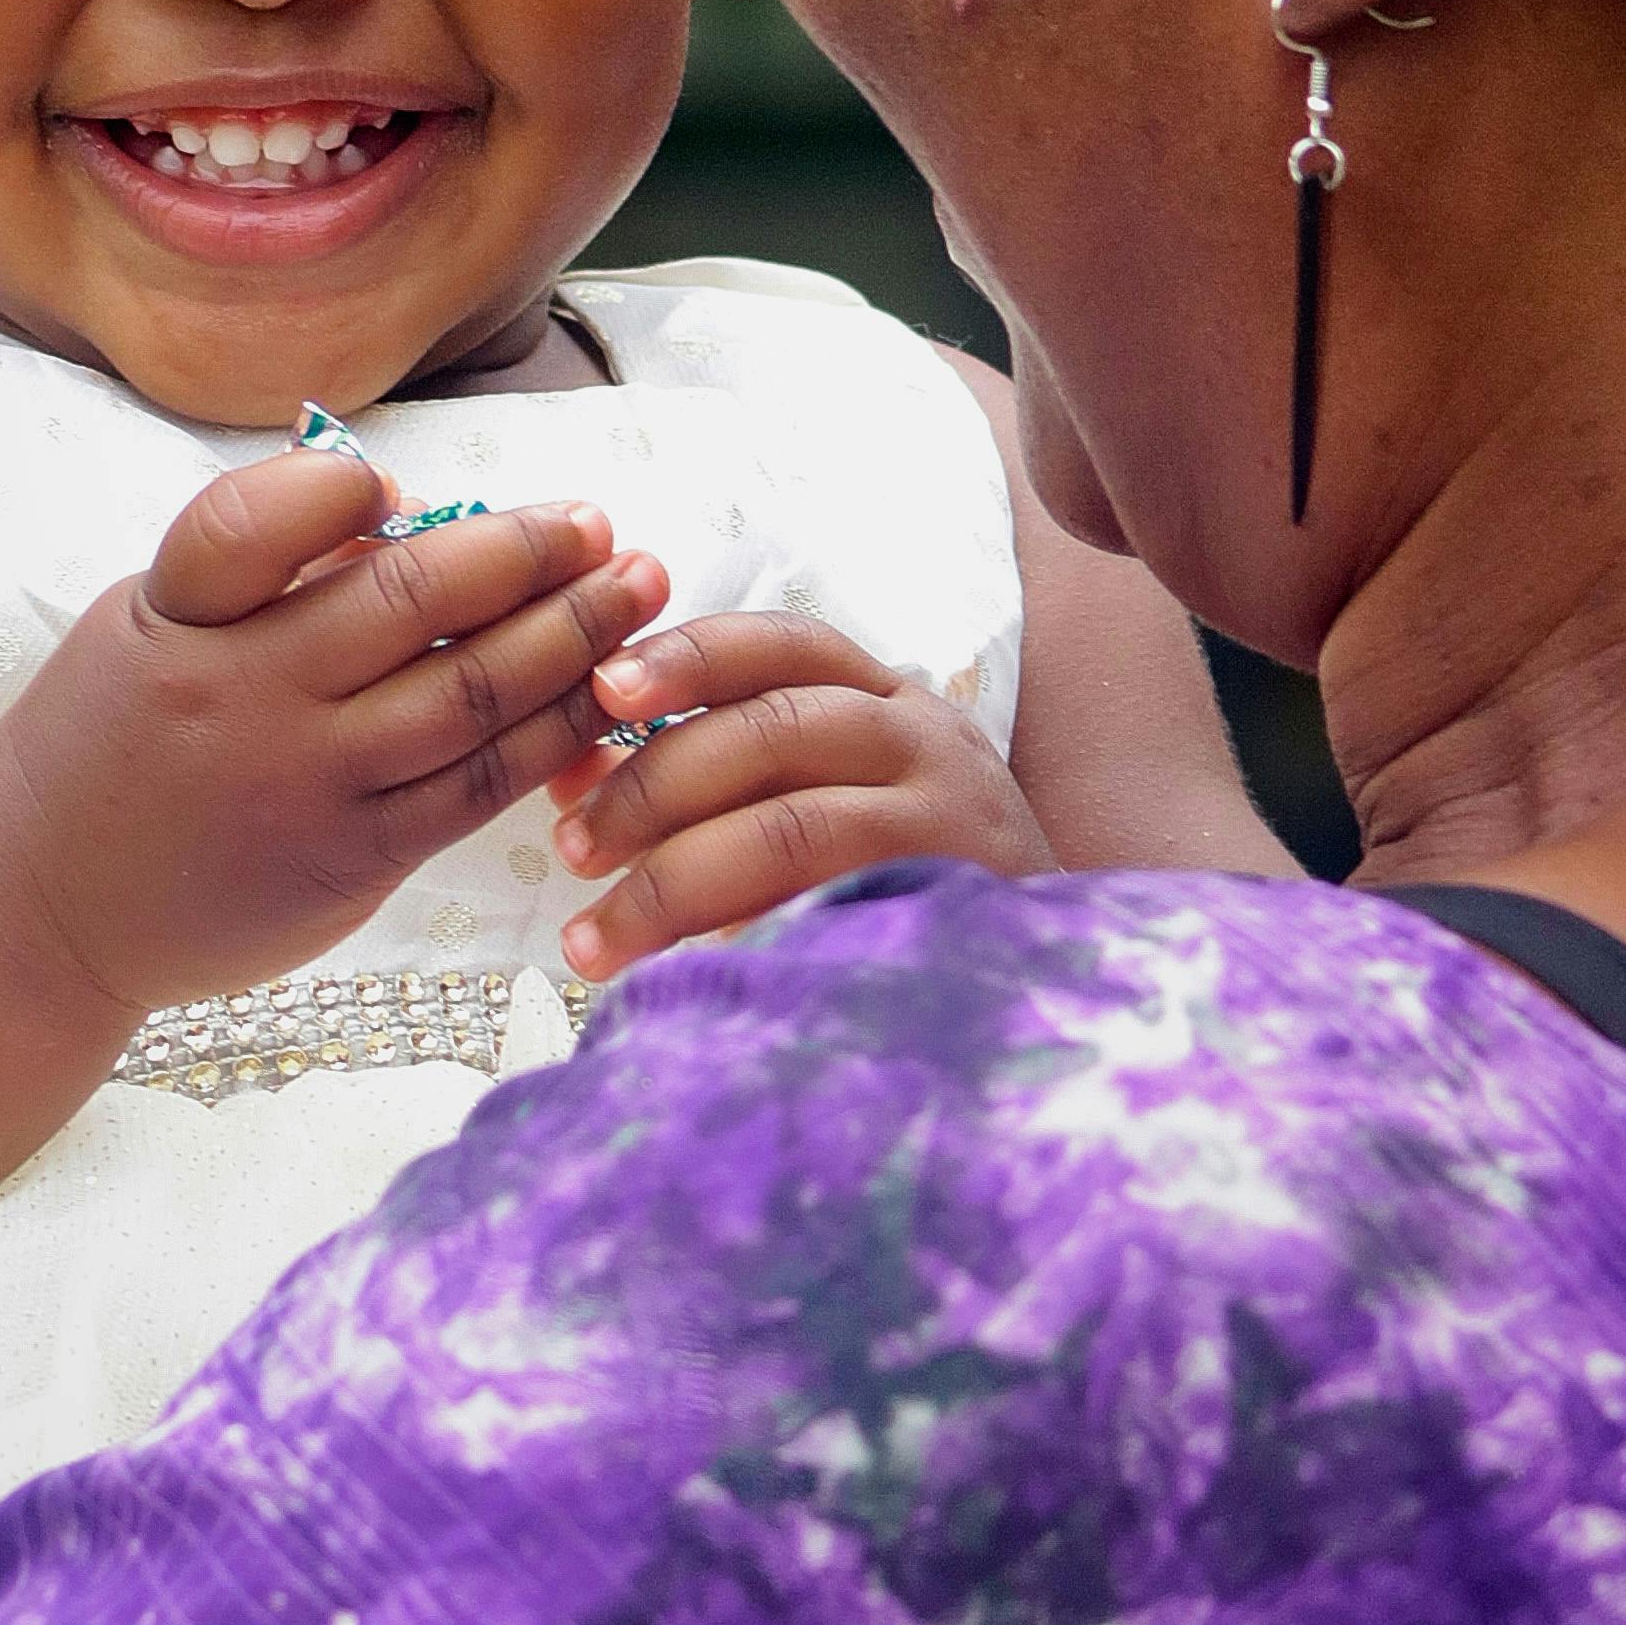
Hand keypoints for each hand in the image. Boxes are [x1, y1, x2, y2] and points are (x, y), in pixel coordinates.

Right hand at [0, 444, 669, 1025]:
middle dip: (526, 552)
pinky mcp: (350, 859)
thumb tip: (402, 512)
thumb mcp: (141, 628)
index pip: (253, 522)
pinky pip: (474, 786)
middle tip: (599, 523)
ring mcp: (302, 781)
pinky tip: (604, 698)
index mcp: (173, 617)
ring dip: (571, 634)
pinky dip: (551, 736)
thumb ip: (252, 572)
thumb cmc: (108, 747)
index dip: (342, 492)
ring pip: (466, 693)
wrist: (41, 910)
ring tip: (639, 587)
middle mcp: (238, 694)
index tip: (411, 492)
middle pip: (408, 601)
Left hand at [551, 612, 1052, 976]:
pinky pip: (836, 916)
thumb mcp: (821, 798)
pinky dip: (753, 941)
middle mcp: (927, 741)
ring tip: (594, 940)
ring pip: (796, 826)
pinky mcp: (963, 911)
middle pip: (775, 728)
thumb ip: (718, 775)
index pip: (780, 646)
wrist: (1053, 976)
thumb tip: (573, 772)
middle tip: (572, 846)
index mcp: (883, 700)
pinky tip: (693, 978)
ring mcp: (954, 826)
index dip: (688, 656)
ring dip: (676, 880)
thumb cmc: (905, 881)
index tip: (603, 687)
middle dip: (654, 785)